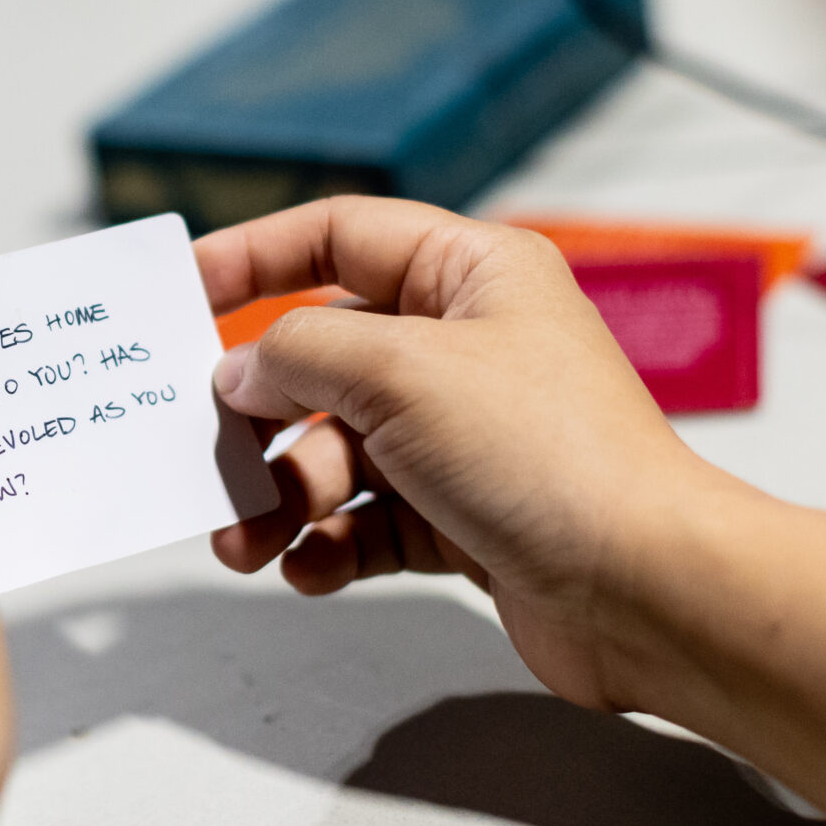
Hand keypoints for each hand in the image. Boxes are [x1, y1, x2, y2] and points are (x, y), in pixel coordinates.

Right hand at [199, 196, 739, 710]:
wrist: (644, 590)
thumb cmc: (550, 456)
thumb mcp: (399, 370)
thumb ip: (297, 354)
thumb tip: (241, 371)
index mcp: (470, 273)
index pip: (338, 235)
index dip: (252, 256)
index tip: (180, 292)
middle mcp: (467, 346)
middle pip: (323, 359)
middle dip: (261, 415)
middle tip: (210, 454)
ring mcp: (465, 436)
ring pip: (335, 451)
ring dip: (281, 495)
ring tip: (248, 540)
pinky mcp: (464, 517)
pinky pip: (366, 520)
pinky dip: (328, 543)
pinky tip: (309, 567)